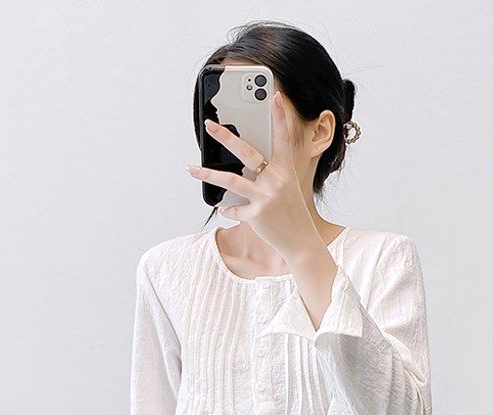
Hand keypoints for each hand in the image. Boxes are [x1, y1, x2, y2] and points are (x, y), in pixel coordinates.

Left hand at [187, 91, 321, 257]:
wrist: (300, 240)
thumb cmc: (291, 211)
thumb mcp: (288, 187)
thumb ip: (271, 172)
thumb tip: (245, 163)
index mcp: (286, 171)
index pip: (283, 139)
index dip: (280, 117)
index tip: (276, 97)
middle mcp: (276, 181)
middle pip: (247, 153)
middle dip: (226, 136)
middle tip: (210, 125)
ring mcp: (265, 198)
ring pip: (230, 180)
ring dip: (208, 174)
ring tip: (192, 169)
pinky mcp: (256, 216)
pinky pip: (233, 209)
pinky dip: (226, 208)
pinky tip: (222, 207)